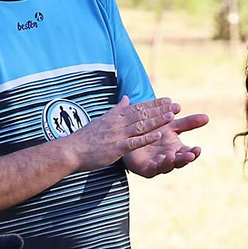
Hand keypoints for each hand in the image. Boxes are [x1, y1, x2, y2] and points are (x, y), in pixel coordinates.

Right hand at [64, 96, 178, 170]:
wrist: (72, 150)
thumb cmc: (86, 137)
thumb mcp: (102, 119)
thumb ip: (116, 109)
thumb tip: (126, 98)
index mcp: (115, 116)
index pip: (138, 107)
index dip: (154, 104)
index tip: (168, 100)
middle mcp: (118, 123)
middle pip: (143, 114)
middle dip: (160, 110)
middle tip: (176, 106)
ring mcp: (117, 135)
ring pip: (141, 126)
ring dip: (157, 121)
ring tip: (171, 116)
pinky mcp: (116, 148)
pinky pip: (134, 142)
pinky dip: (146, 138)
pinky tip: (158, 135)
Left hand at [124, 111, 208, 178]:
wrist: (132, 136)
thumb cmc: (154, 131)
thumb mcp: (171, 125)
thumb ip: (188, 123)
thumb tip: (207, 117)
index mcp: (177, 150)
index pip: (188, 152)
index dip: (194, 152)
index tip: (198, 148)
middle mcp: (170, 159)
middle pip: (180, 161)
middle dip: (185, 158)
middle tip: (190, 155)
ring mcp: (158, 165)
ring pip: (166, 166)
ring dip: (170, 162)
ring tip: (172, 155)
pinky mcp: (146, 169)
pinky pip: (152, 169)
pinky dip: (155, 166)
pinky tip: (156, 162)